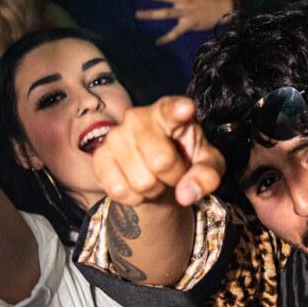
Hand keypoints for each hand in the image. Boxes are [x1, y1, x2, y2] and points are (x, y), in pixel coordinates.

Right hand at [91, 95, 224, 207]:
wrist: (157, 169)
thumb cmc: (185, 157)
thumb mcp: (207, 163)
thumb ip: (207, 175)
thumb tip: (186, 194)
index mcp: (169, 112)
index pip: (171, 109)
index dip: (177, 110)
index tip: (186, 108)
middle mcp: (138, 117)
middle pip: (161, 162)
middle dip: (173, 176)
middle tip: (173, 170)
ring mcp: (115, 136)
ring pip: (142, 182)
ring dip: (154, 189)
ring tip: (156, 176)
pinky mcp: (100, 156)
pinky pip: (120, 191)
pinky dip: (135, 198)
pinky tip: (138, 185)